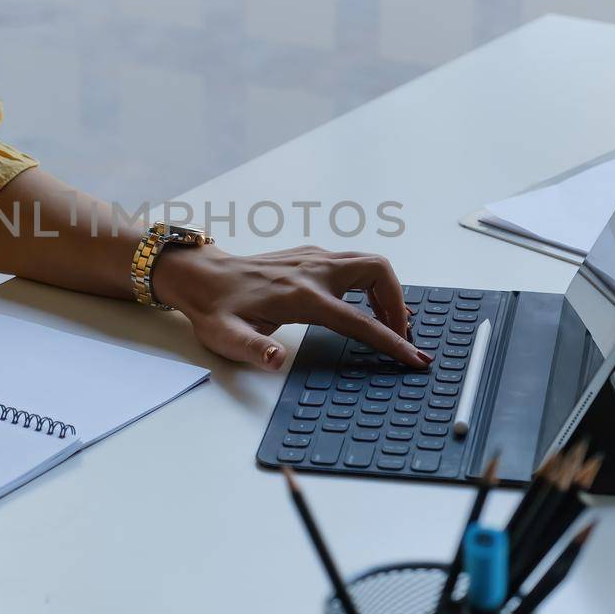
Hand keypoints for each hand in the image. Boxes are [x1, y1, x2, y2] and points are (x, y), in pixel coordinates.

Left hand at [152, 245, 427, 370]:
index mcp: (302, 296)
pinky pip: (354, 263)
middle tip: (401, 334)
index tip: (415, 358)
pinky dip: (371, 282)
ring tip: (389, 322)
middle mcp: (314, 271)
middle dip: (399, 303)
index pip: (360, 321)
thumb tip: (276, 359)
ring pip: (369, 263)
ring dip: (387, 291)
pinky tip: (364, 303)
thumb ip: (253, 349)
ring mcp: (313, 259)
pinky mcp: (309, 256)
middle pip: (378, 273)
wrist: (200, 277)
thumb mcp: (227, 336)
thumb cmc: (215, 310)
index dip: (391, 340)